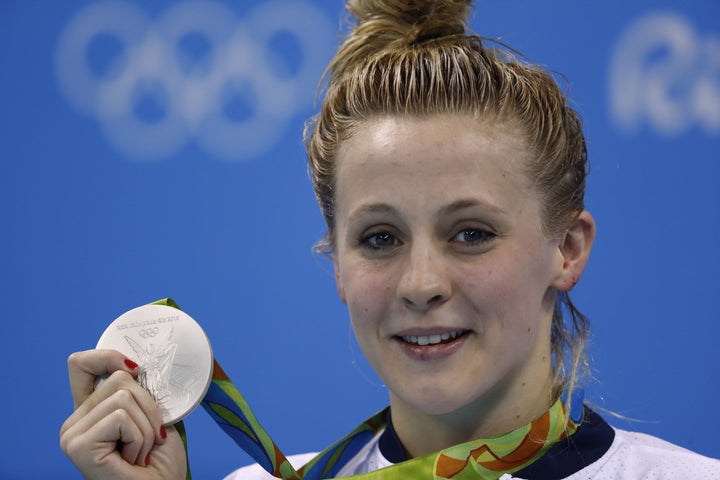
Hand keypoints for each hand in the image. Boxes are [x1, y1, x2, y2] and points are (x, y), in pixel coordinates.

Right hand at [60, 349, 186, 479]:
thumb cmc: (161, 461)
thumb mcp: (152, 415)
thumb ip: (138, 390)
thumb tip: (135, 365)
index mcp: (90, 410)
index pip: (82, 364)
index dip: (109, 357)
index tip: (136, 371)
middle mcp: (75, 421)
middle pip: (118, 378)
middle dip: (149, 406)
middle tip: (150, 438)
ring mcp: (73, 434)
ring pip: (124, 396)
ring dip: (147, 426)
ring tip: (142, 451)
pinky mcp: (79, 446)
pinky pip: (122, 417)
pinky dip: (140, 438)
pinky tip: (135, 458)